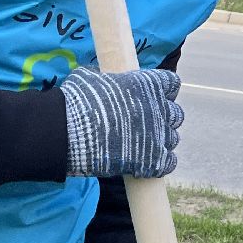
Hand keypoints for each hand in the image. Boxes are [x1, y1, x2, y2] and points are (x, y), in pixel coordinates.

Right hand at [62, 65, 182, 178]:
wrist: (67, 133)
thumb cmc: (76, 102)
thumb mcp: (89, 78)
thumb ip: (105, 78)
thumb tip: (101, 78)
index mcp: (148, 84)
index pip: (171, 83)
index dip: (162, 90)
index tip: (151, 96)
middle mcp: (160, 108)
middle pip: (175, 113)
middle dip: (163, 118)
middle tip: (145, 124)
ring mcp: (159, 135)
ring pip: (172, 138)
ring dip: (160, 141)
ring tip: (141, 146)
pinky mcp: (154, 160)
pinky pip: (169, 162)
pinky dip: (160, 163)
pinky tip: (145, 164)